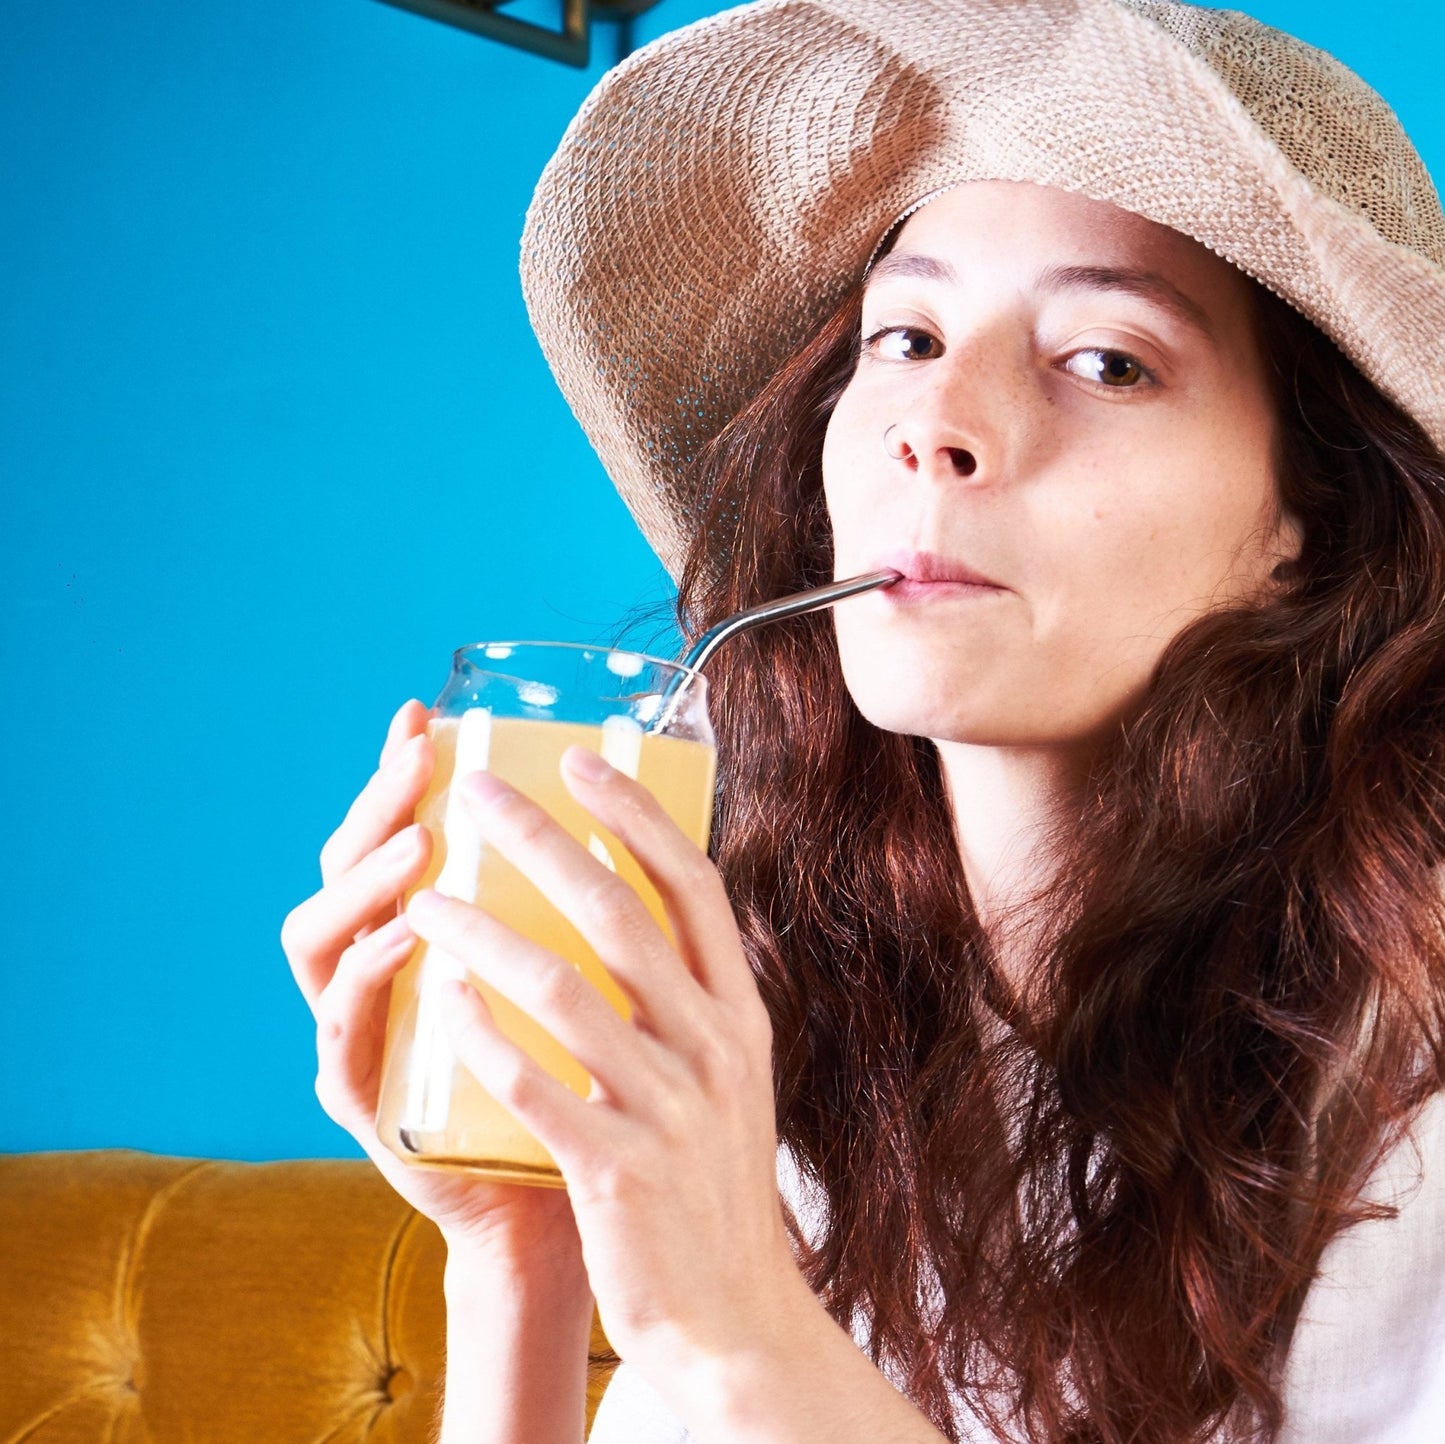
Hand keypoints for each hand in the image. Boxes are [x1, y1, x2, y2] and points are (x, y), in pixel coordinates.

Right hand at [280, 701, 585, 1282]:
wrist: (563, 1209)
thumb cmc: (583, 1079)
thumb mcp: (589, 977)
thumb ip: (590, 904)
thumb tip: (650, 802)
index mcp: (426, 935)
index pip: (393, 837)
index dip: (396, 775)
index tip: (420, 715)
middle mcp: (381, 975)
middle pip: (345, 870)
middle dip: (375, 806)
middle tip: (417, 761)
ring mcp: (363, 1036)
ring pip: (320, 943)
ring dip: (365, 884)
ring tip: (420, 844)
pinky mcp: (365, 1107)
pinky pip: (344, 1036)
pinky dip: (370, 985)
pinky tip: (411, 946)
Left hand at [404, 747, 814, 1385]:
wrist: (732, 1315)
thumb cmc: (708, 1181)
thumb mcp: (725, 1076)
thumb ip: (685, 998)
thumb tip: (627, 909)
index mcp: (739, 1012)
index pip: (692, 884)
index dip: (634, 813)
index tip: (575, 760)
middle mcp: (712, 1045)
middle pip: (619, 914)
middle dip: (540, 842)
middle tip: (475, 794)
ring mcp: (668, 1107)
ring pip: (565, 989)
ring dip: (485, 933)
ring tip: (426, 899)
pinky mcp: (616, 1170)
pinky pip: (534, 1085)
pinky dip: (480, 1034)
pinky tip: (437, 997)